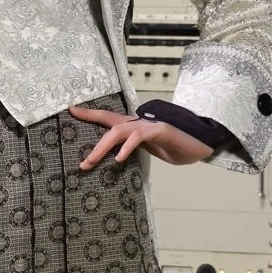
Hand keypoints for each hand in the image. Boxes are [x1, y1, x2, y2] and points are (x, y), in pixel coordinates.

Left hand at [69, 106, 213, 168]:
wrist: (200, 144)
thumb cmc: (175, 146)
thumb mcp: (150, 149)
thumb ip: (133, 147)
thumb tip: (115, 155)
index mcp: (135, 126)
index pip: (108, 118)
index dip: (89, 114)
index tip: (71, 109)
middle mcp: (139, 122)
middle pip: (109, 125)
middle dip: (92, 142)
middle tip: (81, 163)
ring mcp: (149, 125)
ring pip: (119, 131)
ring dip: (102, 147)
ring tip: (90, 162)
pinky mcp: (160, 130)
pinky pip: (139, 137)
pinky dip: (127, 147)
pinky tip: (119, 158)